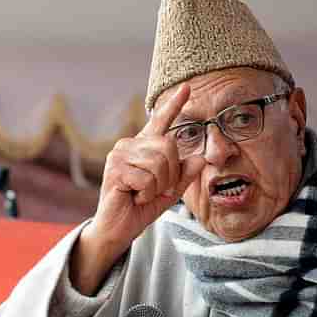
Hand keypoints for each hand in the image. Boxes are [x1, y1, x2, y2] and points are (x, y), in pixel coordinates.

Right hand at [71, 84, 204, 293]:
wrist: (117, 229)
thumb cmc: (140, 208)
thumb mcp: (169, 192)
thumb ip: (184, 175)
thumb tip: (201, 158)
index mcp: (144, 147)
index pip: (161, 121)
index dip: (174, 104)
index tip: (188, 87)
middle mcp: (130, 145)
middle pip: (169, 146)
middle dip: (171, 174)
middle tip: (156, 190)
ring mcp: (119, 155)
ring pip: (159, 163)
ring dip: (158, 187)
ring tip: (142, 194)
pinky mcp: (114, 169)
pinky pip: (147, 179)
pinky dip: (147, 194)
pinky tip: (133, 197)